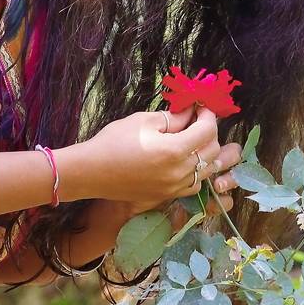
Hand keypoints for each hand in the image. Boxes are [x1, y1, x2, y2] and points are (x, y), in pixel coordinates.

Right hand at [65, 103, 243, 211]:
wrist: (91, 172)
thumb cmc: (114, 142)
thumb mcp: (144, 121)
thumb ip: (173, 117)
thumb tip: (191, 112)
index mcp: (175, 150)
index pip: (207, 130)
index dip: (208, 115)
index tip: (201, 107)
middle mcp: (180, 172)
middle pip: (212, 151)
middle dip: (210, 132)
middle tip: (197, 121)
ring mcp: (174, 188)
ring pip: (207, 170)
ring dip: (206, 153)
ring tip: (193, 140)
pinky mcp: (167, 197)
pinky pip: (194, 185)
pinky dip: (197, 172)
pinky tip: (185, 162)